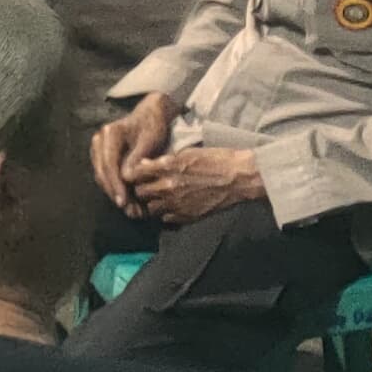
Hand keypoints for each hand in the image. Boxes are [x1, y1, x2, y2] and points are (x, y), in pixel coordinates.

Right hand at [89, 94, 175, 207]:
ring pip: (101, 176)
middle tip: (129, 210)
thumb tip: (125, 177)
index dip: (116, 184)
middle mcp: (99, 139)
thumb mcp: (150, 140)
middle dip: (115, 193)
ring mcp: (98, 148)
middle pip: (102, 172)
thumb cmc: (152, 127)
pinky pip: (104, 175)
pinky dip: (114, 188)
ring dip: (114, 193)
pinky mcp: (101, 156)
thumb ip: (137, 158)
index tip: (124, 201)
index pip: (109, 164)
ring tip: (130, 209)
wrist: (150, 116)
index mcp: (111, 133)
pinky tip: (126, 199)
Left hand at [119, 142, 264, 226]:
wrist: (238, 178)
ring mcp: (177, 204)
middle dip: (140, 189)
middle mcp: (169, 187)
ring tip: (158, 198)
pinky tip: (172, 206)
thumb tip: (143, 164)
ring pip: (150, 209)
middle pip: (140, 193)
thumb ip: (164, 160)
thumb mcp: (188, 152)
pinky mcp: (187, 216)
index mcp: (168, 167)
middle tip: (144, 186)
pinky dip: (166, 213)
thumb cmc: (216, 159)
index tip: (133, 174)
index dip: (132, 174)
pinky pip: (166, 219)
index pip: (136, 174)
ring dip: (152, 203)